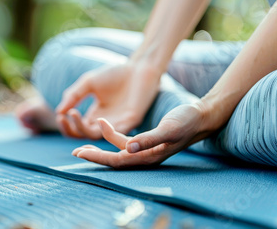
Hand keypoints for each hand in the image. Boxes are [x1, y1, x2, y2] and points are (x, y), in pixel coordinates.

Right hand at [55, 61, 162, 138]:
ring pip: (97, 136)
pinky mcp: (132, 121)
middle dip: (72, 130)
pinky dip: (105, 129)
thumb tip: (59, 112)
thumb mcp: (88, 83)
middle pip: (85, 136)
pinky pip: (117, 132)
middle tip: (64, 117)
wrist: (139, 67)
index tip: (60, 115)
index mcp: (96, 115)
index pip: (78, 129)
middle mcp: (106, 123)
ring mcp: (119, 123)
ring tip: (74, 113)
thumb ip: (74, 95)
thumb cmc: (115, 74)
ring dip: (83, 129)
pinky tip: (96, 117)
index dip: (67, 126)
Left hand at [72, 103, 218, 167]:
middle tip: (75, 153)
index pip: (118, 160)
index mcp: (149, 156)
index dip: (98, 158)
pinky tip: (104, 128)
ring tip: (84, 143)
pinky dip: (112, 136)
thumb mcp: (168, 128)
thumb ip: (149, 138)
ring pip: (118, 151)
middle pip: (115, 160)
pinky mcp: (148, 141)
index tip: (79, 152)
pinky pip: (125, 142)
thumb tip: (129, 147)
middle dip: (95, 156)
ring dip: (101, 146)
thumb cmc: (186, 121)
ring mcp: (146, 149)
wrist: (201, 116)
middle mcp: (146, 156)